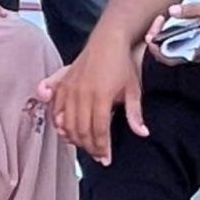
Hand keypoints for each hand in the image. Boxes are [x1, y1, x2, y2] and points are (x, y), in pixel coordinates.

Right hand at [38, 35, 143, 165]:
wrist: (107, 40)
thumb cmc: (122, 64)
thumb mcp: (133, 89)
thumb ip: (135, 113)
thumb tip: (143, 133)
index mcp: (102, 95)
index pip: (99, 130)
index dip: (102, 148)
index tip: (106, 159)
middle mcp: (83, 93)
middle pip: (82, 130)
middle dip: (90, 147)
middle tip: (98, 156)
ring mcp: (71, 88)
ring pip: (68, 123)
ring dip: (75, 139)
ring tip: (85, 146)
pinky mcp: (63, 84)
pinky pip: (57, 110)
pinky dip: (61, 124)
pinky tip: (68, 132)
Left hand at [152, 0, 199, 62]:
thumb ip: (192, 10)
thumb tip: (172, 11)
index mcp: (199, 48)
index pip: (169, 57)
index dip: (156, 45)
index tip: (155, 29)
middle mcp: (198, 54)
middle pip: (167, 54)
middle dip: (158, 38)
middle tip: (158, 21)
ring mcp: (199, 51)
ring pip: (173, 50)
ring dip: (164, 36)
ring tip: (163, 21)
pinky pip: (181, 45)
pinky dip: (173, 35)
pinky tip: (173, 22)